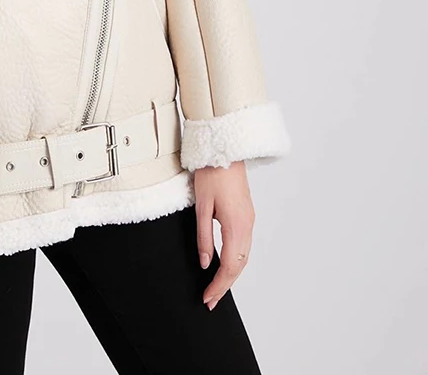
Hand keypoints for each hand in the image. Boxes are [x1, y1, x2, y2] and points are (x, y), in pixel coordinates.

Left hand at [194, 160, 254, 310]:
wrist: (225, 149)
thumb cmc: (211, 173)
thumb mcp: (201, 206)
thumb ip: (203, 236)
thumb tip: (205, 263)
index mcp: (236, 225)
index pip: (230, 266)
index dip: (218, 285)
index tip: (208, 299)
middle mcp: (247, 225)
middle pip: (240, 265)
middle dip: (225, 285)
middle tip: (211, 301)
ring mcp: (250, 220)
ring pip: (244, 256)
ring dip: (232, 275)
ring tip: (216, 288)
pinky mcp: (247, 214)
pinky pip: (244, 245)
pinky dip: (236, 261)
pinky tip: (226, 265)